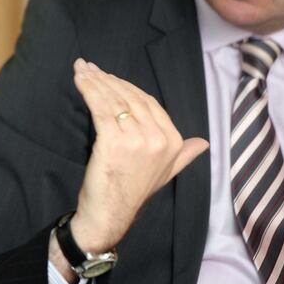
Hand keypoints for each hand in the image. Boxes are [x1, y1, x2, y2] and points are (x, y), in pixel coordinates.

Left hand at [68, 59, 207, 254]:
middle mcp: (160, 139)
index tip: (108, 77)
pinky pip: (100, 108)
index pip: (149, 103)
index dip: (127, 86)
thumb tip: (203, 144)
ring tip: (81, 70)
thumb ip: (184, 155)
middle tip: (88, 68)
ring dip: (95, 81)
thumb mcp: (165, 173)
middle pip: (131, 98)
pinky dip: (88, 91)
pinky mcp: (114, 142)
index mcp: (174, 142)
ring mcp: (138, 141)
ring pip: (114, 100)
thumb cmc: (132, 192)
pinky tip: (79, 81)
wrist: (109, 215)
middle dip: (108, 80)